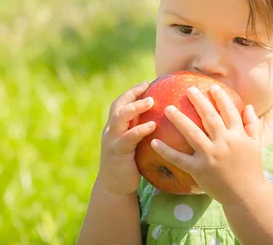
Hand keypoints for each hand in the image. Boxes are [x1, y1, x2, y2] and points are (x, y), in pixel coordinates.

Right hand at [96, 81, 156, 195]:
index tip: (145, 83)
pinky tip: (152, 125)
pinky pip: (128, 138)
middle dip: (131, 94)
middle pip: (117, 106)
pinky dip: (139, 130)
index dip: (131, 92)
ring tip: (150, 101)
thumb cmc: (129, 165)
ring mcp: (112, 141)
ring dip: (135, 108)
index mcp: (115, 127)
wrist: (114, 187)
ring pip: (120, 118)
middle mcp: (111, 131)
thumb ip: (140, 131)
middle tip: (146, 87)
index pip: (120, 103)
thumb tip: (162, 120)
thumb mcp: (133, 145)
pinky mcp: (117, 153)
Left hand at [150, 84, 264, 205]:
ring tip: (168, 108)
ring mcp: (211, 156)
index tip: (211, 87)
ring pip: (192, 133)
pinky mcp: (199, 170)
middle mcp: (224, 143)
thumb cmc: (251, 169)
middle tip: (188, 89)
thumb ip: (252, 124)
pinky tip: (154, 141)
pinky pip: (179, 159)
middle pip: (209, 117)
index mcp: (238, 135)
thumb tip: (248, 105)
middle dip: (198, 101)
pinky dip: (166, 151)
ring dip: (179, 119)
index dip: (220, 98)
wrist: (246, 195)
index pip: (229, 111)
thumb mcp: (256, 145)